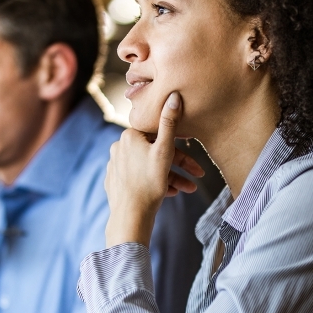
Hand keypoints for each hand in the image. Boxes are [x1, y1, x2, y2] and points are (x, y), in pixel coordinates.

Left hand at [105, 92, 204, 246]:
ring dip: (171, 177)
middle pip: (156, 153)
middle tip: (197, 176)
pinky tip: (170, 193)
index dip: (180, 147)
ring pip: (150, 167)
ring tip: (187, 189)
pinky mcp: (115, 182)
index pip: (159, 135)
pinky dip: (156, 183)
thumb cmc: (149, 183)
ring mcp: (116, 166)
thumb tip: (173, 95)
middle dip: (179, 166)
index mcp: (128, 136)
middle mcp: (119, 147)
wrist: (130, 216)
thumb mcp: (165, 151)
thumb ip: (170, 123)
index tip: (194, 159)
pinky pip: (140, 178)